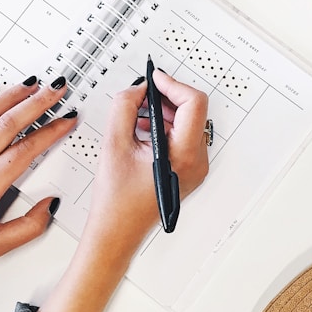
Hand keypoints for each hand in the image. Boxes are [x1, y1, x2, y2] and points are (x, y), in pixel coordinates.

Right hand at [36, 72, 209, 311]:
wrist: (117, 232)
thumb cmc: (116, 201)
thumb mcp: (114, 144)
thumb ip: (124, 107)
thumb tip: (137, 88)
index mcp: (184, 156)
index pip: (194, 103)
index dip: (172, 85)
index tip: (154, 79)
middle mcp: (197, 162)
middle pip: (193, 111)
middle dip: (167, 98)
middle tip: (142, 94)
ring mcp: (195, 167)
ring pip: (188, 123)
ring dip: (164, 112)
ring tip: (138, 115)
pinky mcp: (188, 169)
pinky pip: (183, 137)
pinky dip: (164, 127)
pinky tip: (143, 130)